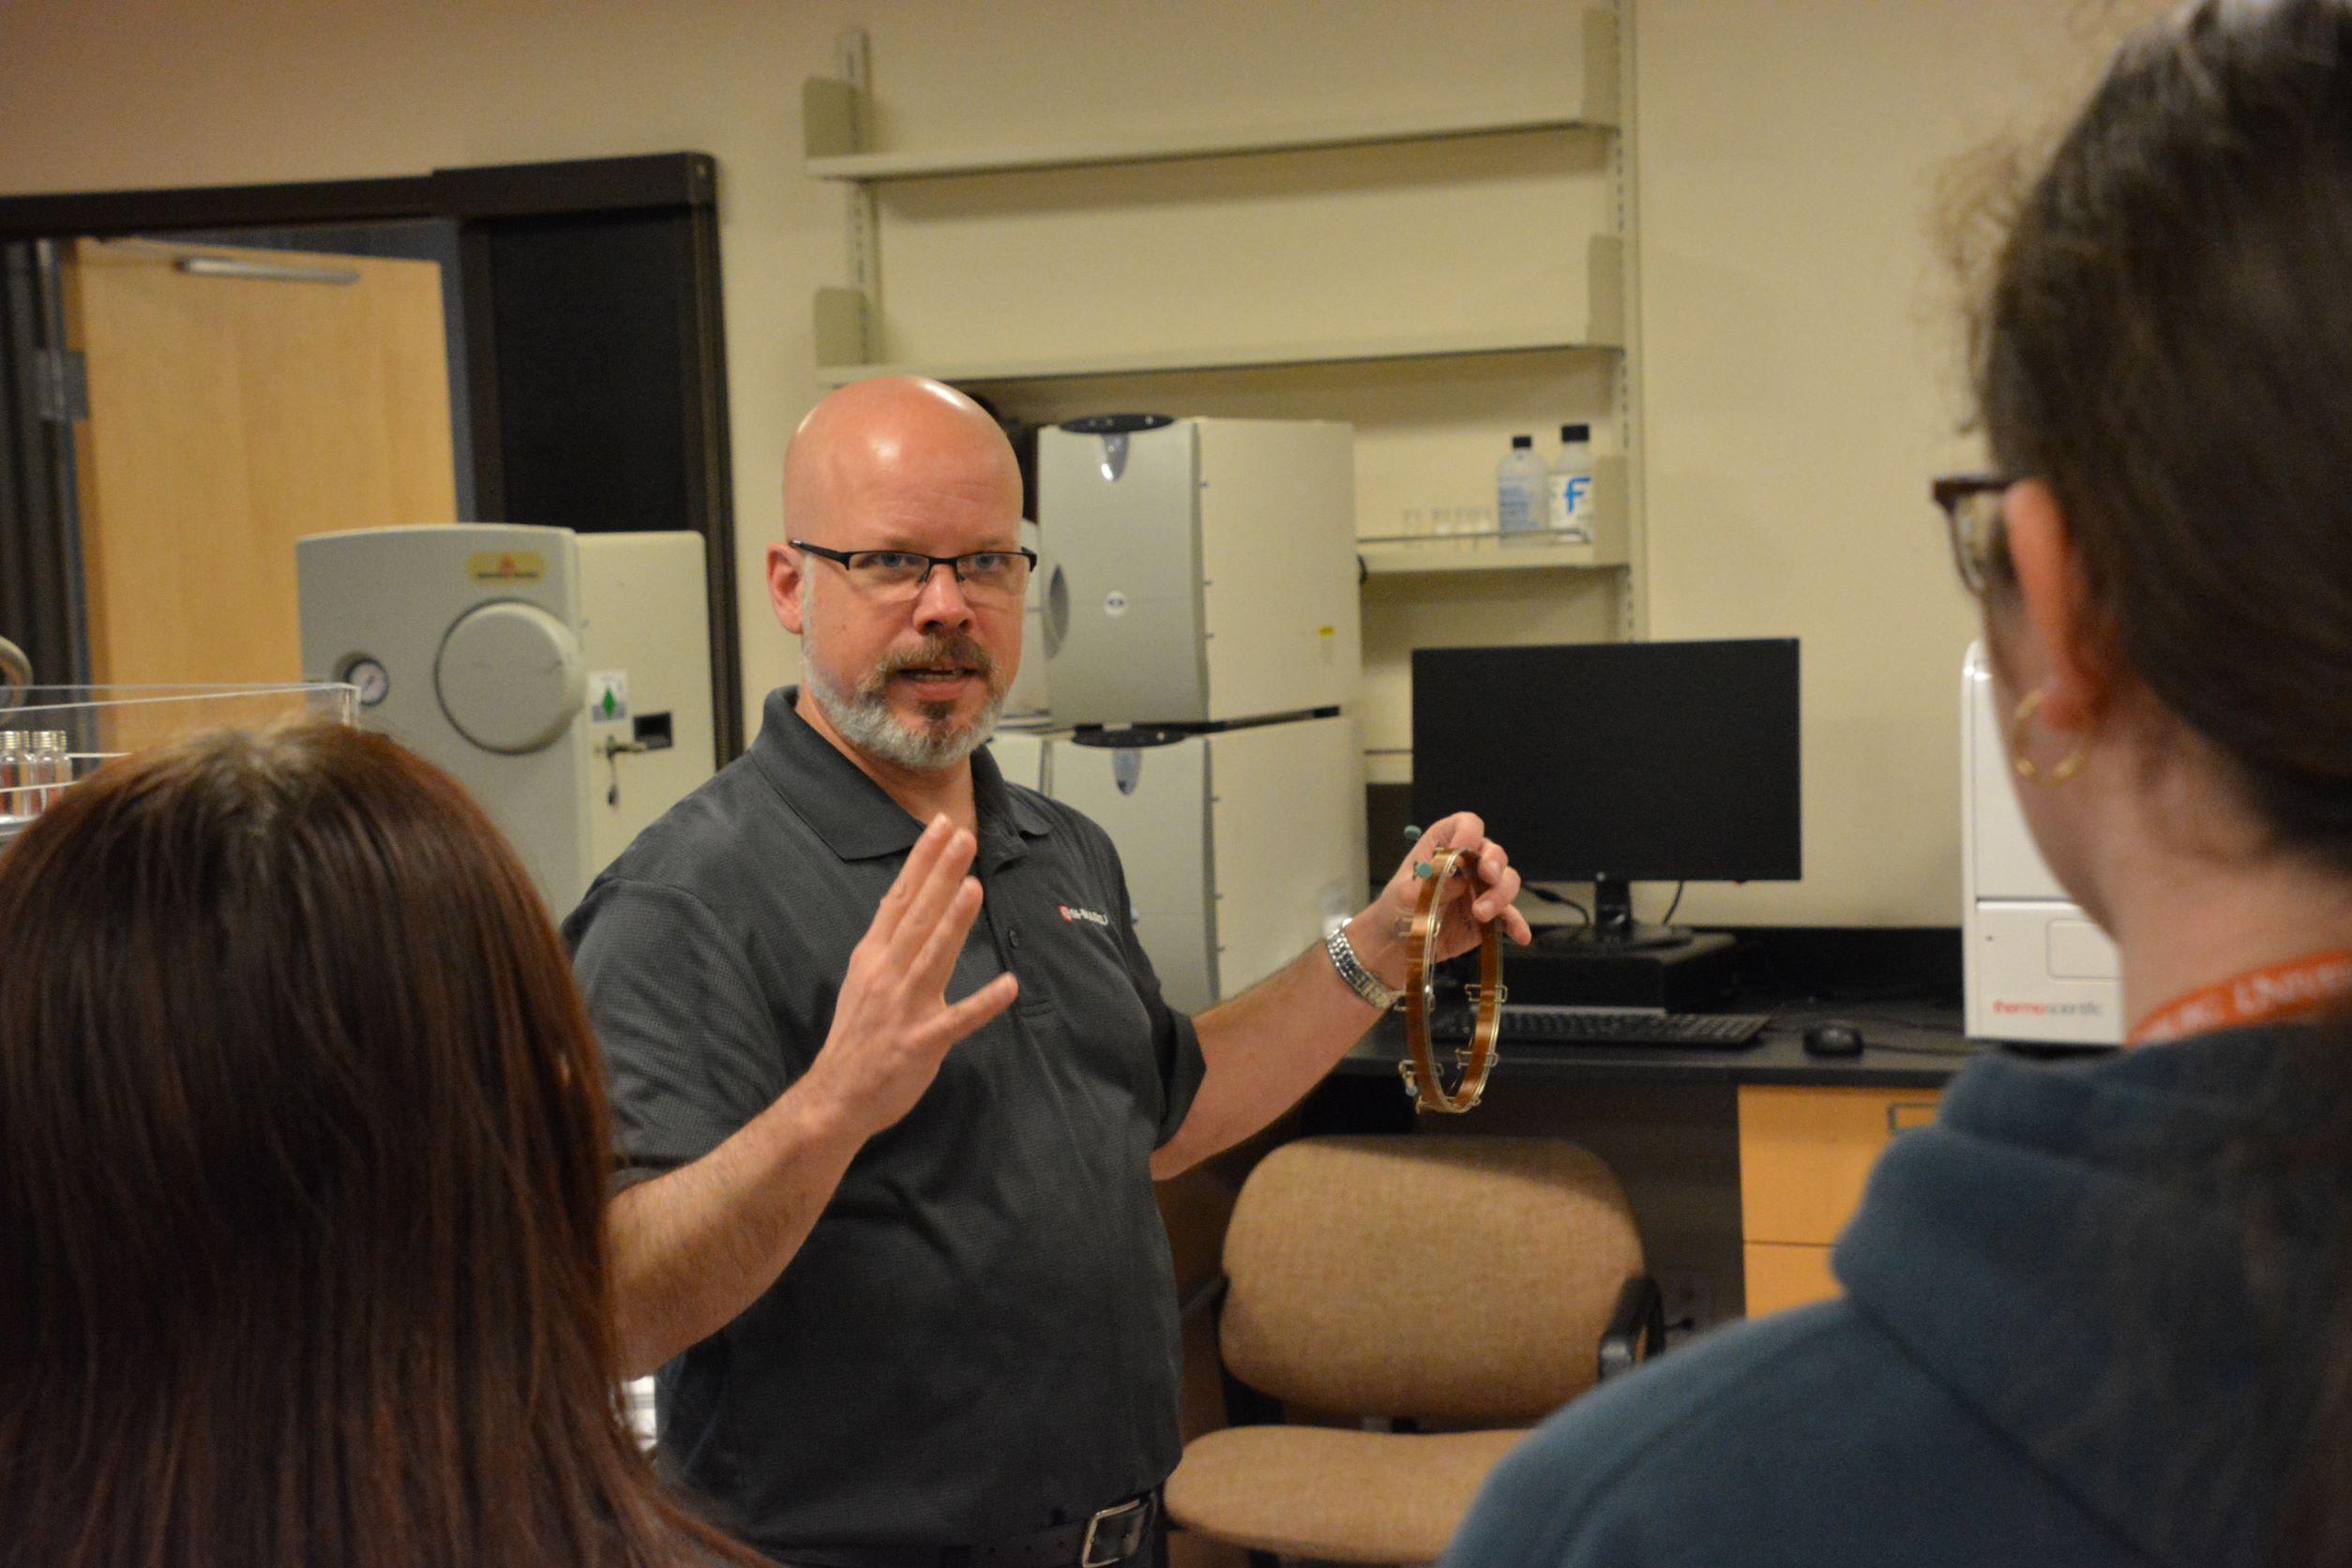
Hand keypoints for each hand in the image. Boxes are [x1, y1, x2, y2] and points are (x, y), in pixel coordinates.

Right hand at [796, 815, 1018, 1141]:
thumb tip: (906, 903)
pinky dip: (983, 1003)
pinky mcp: (922, 1041)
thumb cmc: (857, 1035)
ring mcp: (905, 1007)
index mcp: (874, 955)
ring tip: (974, 887)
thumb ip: (887, 942)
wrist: (836, 1096)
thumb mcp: (864, 977)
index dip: (921, 861)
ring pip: (934, 957)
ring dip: (954, 922)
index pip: (900, 898)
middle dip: (941, 874)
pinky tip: (1009, 985)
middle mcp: (888, 974)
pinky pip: (958, 1020)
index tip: (939, 827)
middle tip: (963, 837)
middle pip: (918, 916)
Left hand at [1349, 813, 1531, 990]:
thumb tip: (1457, 878)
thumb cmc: (1397, 908)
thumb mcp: (1404, 894)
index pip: (1466, 825)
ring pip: (1506, 881)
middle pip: (1494, 853)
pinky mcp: (1489, 916)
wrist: (1399, 945)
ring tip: (1481, 914)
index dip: (1468, 833)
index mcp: (1444, 845)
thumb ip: (1430, 883)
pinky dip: (1516, 924)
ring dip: (1500, 895)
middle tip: (1486, 878)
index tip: (1462, 851)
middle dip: (1494, 864)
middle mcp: (1468, 863)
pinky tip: (1520, 936)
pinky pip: (1509, 916)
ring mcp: (1481, 889)